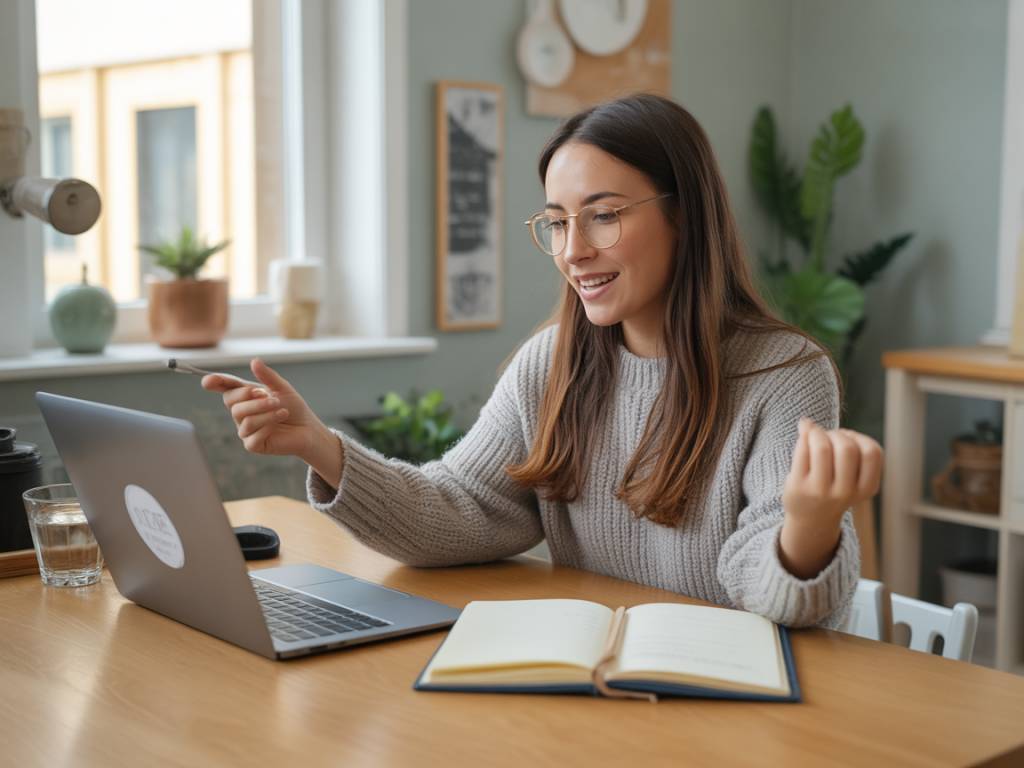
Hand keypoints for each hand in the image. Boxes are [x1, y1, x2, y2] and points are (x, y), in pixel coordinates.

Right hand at [201, 358, 325, 459]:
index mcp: (245, 397)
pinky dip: (268, 426)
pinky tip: (279, 423)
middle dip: (253, 399)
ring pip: (245, 419)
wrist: (308, 429)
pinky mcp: (252, 445)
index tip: (208, 381)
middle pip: (232, 403)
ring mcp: (245, 430)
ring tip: (282, 409)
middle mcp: (241, 413)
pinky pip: (251, 435)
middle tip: (273, 398)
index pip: (226, 388)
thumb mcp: (282, 388)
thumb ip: (267, 376)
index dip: (216, 383)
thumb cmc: (293, 407)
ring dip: (265, 412)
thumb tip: (254, 361)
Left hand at [782, 418, 882, 527]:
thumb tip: (807, 421)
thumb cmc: (834, 488)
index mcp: (866, 488)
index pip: (872, 452)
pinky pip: (801, 450)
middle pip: (847, 448)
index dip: (859, 438)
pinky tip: (804, 438)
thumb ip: (844, 447)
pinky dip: (804, 436)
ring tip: (814, 436)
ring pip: (822, 447)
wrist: (811, 520)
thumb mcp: (852, 476)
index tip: (848, 440)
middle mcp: (845, 492)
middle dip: (837, 434)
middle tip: (829, 438)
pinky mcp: (799, 487)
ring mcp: (820, 491)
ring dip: (817, 433)